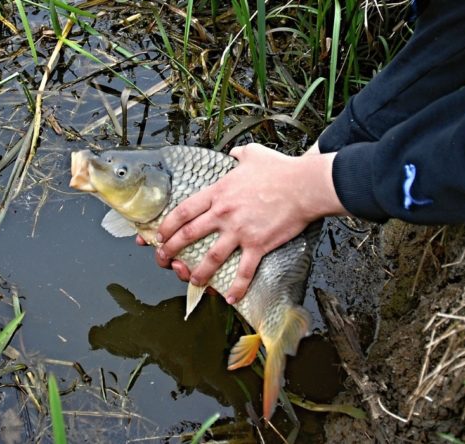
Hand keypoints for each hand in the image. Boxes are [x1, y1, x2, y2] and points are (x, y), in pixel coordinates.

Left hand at [155, 143, 347, 303]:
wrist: (304, 185)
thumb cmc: (281, 169)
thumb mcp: (253, 154)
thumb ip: (238, 154)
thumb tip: (234, 153)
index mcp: (218, 193)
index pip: (183, 211)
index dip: (167, 225)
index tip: (159, 235)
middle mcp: (223, 213)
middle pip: (188, 235)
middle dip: (170, 250)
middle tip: (164, 260)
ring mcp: (239, 231)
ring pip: (210, 258)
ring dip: (197, 273)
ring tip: (192, 281)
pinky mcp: (258, 245)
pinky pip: (243, 271)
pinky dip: (236, 288)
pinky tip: (230, 298)